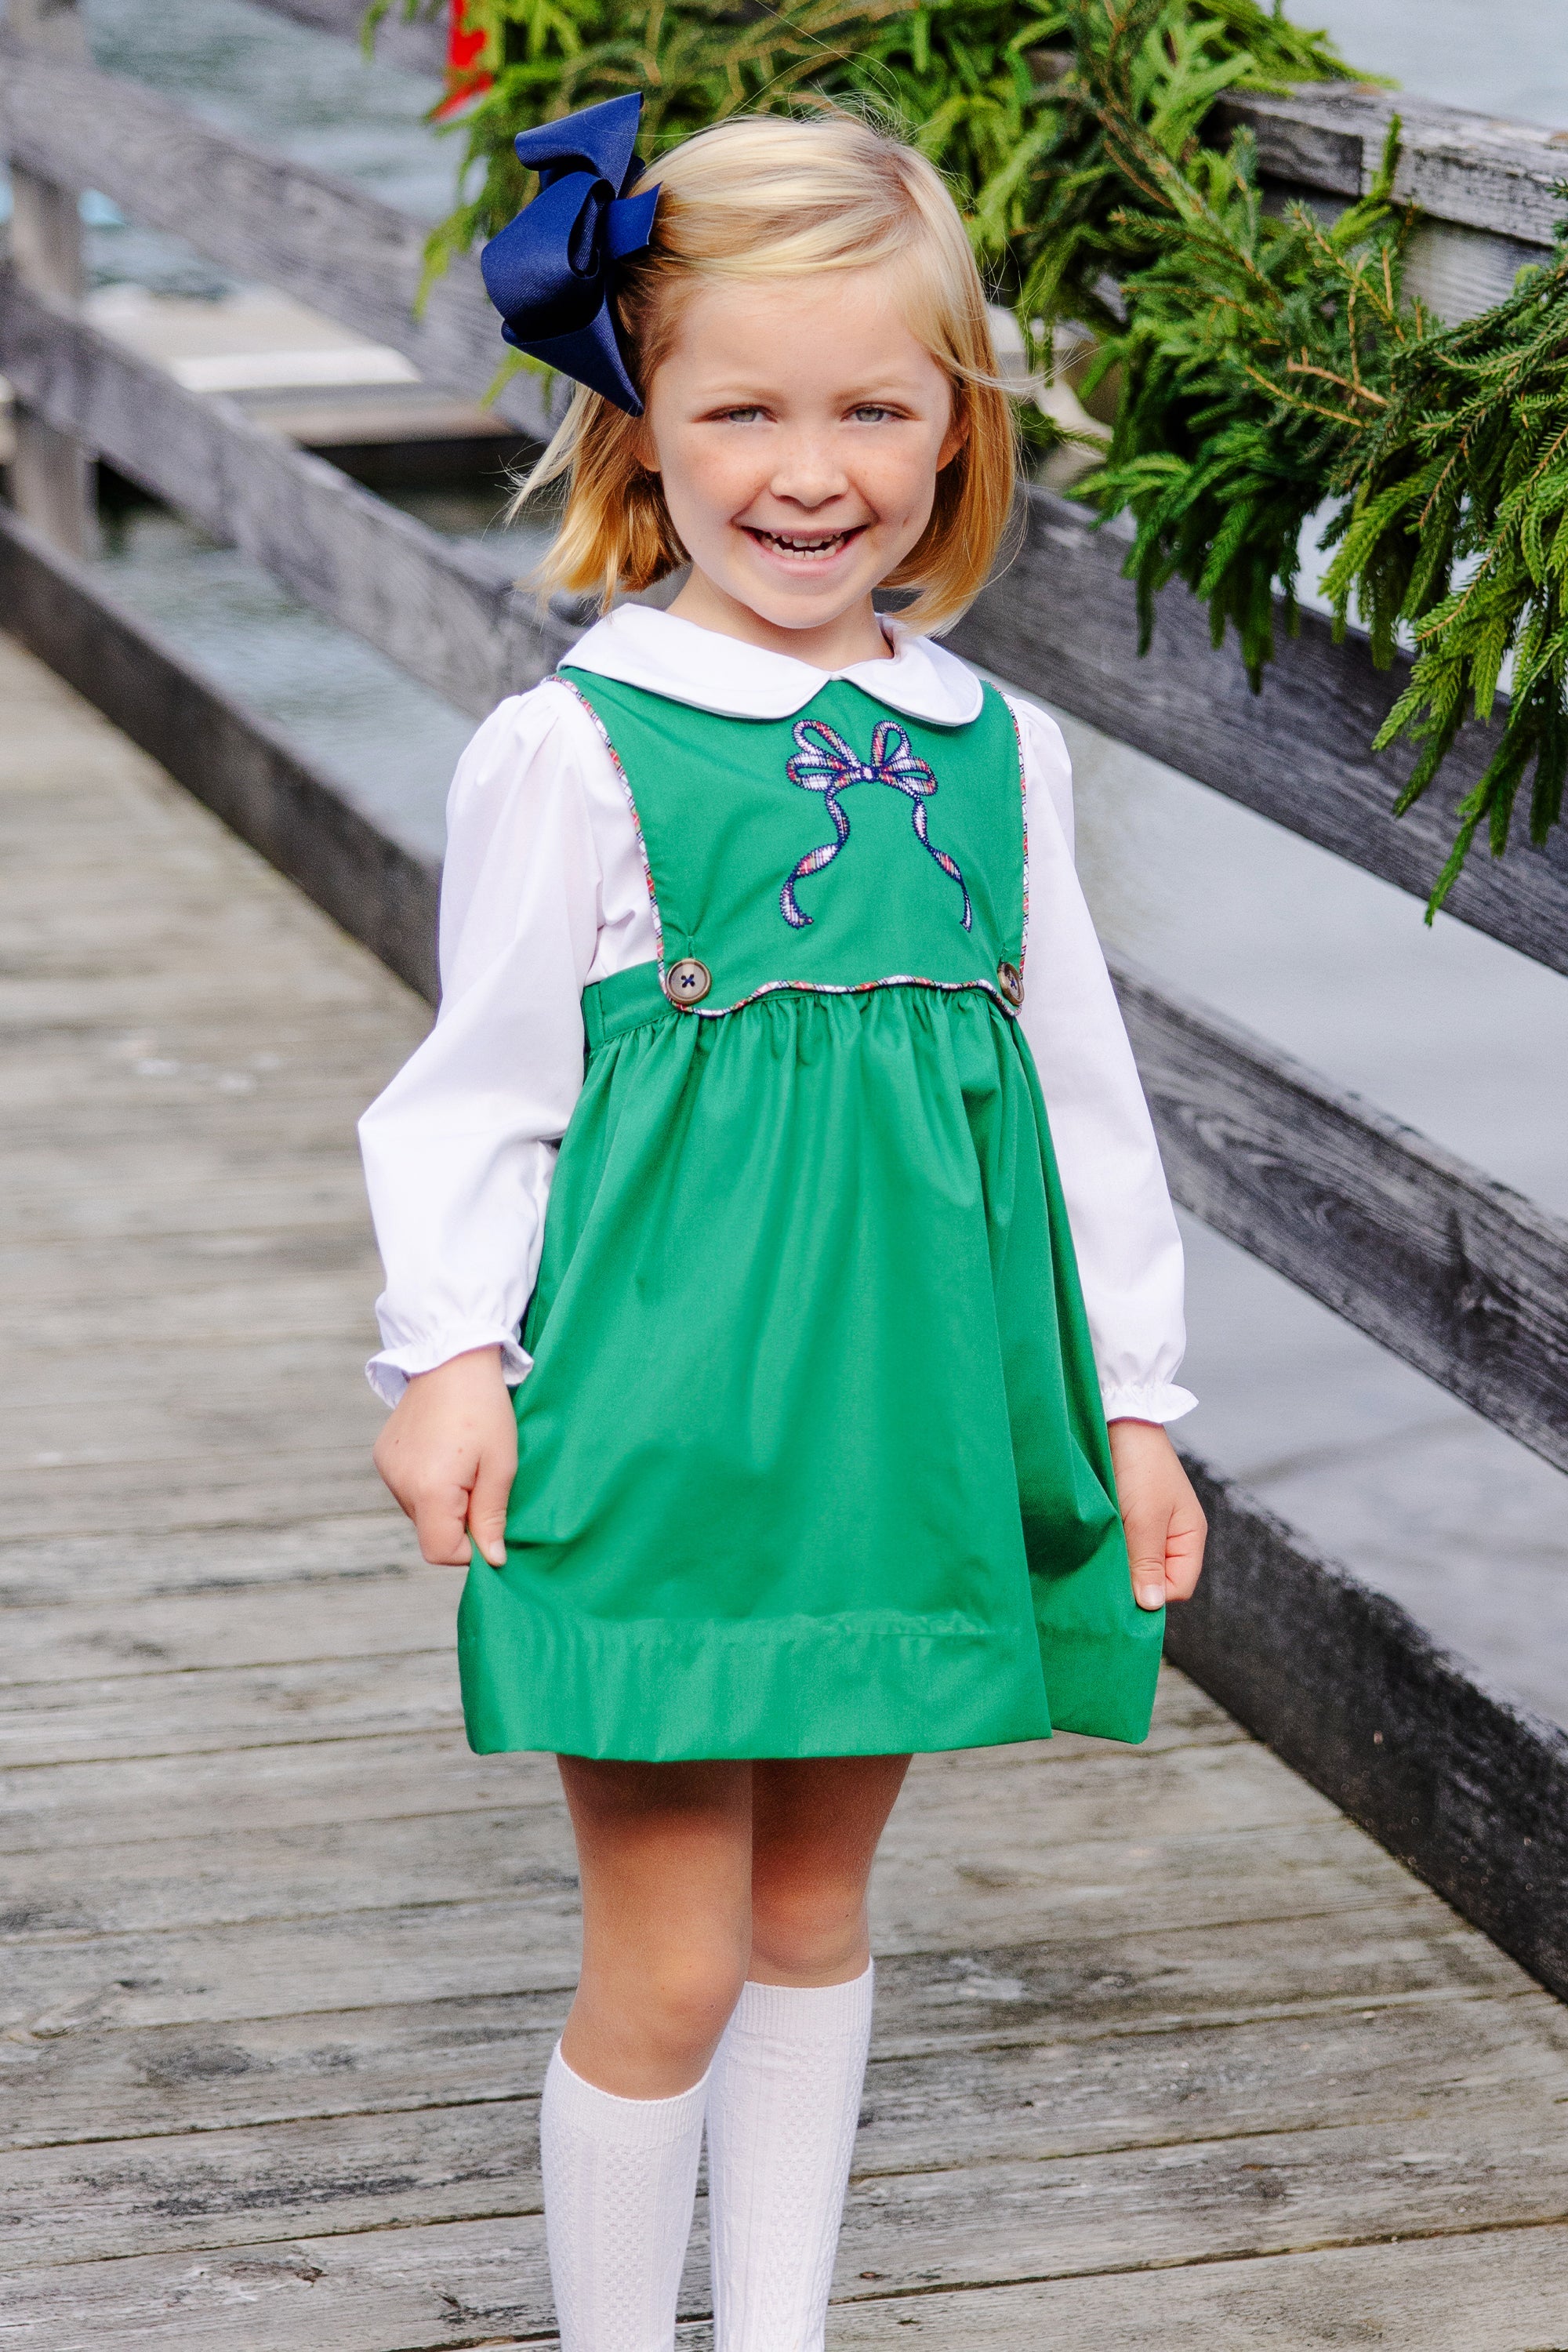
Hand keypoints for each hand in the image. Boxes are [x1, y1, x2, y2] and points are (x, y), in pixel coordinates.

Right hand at [373, 1346, 516, 1568]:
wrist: (451, 1356)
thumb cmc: (485, 1408)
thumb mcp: (501, 1463)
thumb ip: (492, 1515)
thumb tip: (492, 1559)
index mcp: (429, 1489)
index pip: (441, 1552)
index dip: (470, 1549)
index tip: (489, 1523)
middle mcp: (399, 1484)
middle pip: (431, 1532)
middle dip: (460, 1521)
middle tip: (482, 1481)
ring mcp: (387, 1470)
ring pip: (420, 1512)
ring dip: (444, 1502)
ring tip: (464, 1462)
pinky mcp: (383, 1457)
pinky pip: (408, 1489)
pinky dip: (429, 1484)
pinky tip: (444, 1453)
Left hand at [1107, 1419, 1206, 1612]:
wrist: (1119, 1419)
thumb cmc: (1139, 1466)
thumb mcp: (1144, 1519)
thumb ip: (1148, 1563)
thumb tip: (1150, 1606)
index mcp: (1189, 1537)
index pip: (1178, 1587)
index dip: (1152, 1595)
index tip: (1122, 1592)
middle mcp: (1172, 1536)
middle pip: (1157, 1579)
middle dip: (1133, 1582)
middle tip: (1106, 1576)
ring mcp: (1149, 1526)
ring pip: (1136, 1564)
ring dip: (1119, 1564)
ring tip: (1099, 1556)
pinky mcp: (1127, 1516)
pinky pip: (1123, 1546)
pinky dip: (1110, 1548)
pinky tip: (1094, 1544)